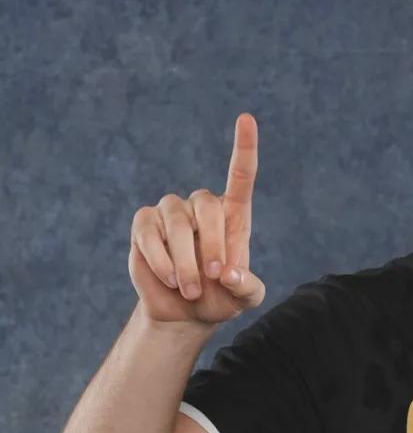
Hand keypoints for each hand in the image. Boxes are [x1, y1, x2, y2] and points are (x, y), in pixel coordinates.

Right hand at [128, 112, 266, 324]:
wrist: (184, 313)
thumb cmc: (220, 299)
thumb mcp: (245, 298)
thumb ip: (248, 287)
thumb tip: (231, 274)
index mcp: (233, 216)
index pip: (240, 175)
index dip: (244, 148)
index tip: (246, 119)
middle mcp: (202, 206)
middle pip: (207, 206)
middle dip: (212, 247)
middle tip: (213, 278)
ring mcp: (171, 212)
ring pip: (177, 223)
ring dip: (185, 262)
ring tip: (190, 289)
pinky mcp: (144, 224)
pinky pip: (150, 233)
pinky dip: (161, 260)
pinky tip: (168, 279)